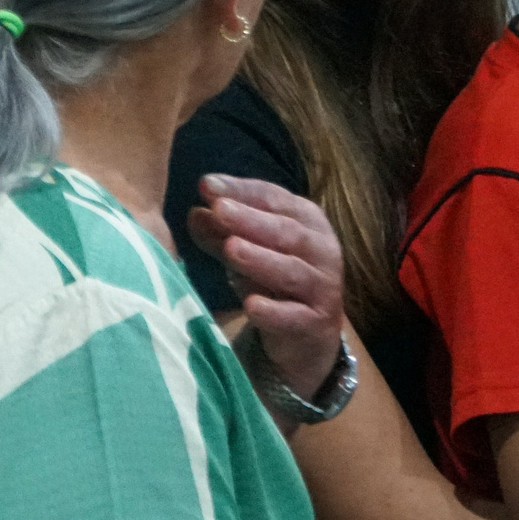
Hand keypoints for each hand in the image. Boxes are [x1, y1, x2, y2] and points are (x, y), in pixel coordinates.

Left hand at [187, 174, 345, 398]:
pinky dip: (274, 312)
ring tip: (231, 248)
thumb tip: (196, 212)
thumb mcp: (245, 250)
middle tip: (219, 209)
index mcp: (306, 220)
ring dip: (261, 259)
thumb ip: (220, 232)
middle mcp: (321, 249)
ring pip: (292, 271)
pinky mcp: (316, 325)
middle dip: (250, 219)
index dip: (241, 191)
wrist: (306, 334)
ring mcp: (322, 288)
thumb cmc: (272, 278)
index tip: (206, 185)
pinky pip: (295, 317)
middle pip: (286, 231)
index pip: (274, 198)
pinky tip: (251, 306)